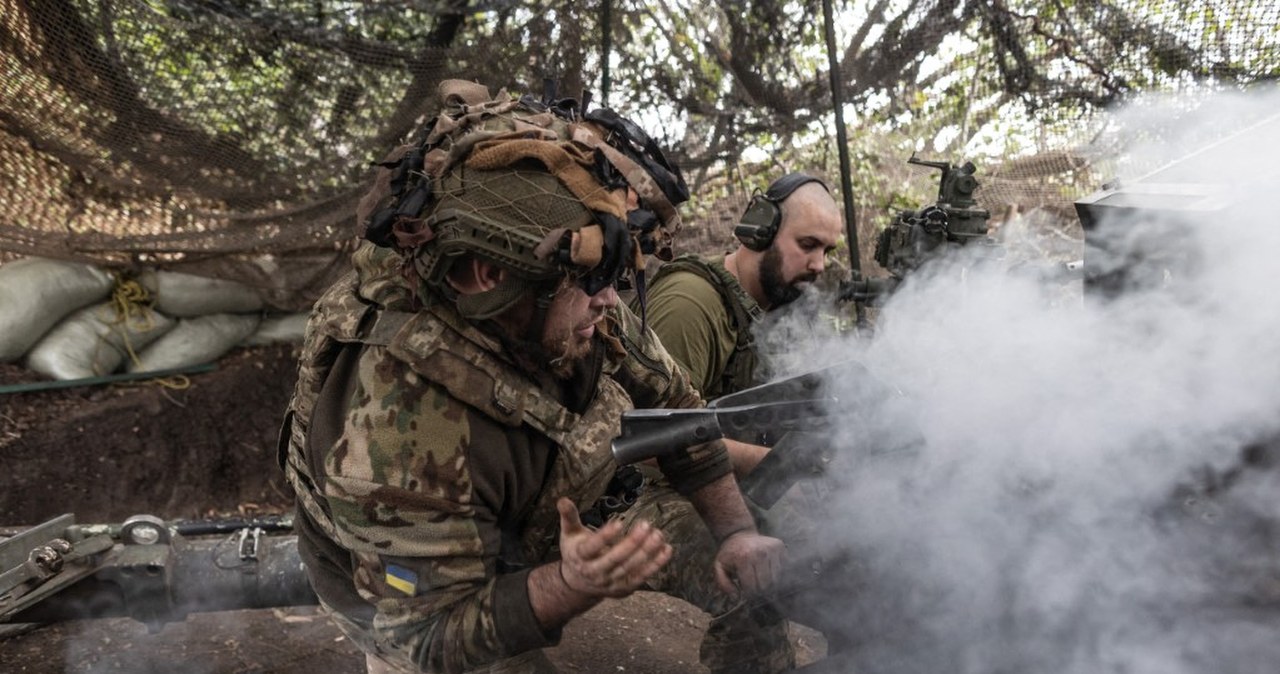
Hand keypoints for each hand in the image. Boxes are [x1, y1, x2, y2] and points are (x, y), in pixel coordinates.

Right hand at [557, 497, 671, 597]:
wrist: (578, 583)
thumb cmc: (576, 551)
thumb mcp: (569, 533)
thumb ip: (568, 516)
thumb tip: (562, 499)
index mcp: (580, 557)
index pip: (592, 548)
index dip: (605, 536)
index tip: (619, 522)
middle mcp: (594, 572)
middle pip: (614, 559)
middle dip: (632, 543)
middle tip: (646, 524)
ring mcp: (610, 583)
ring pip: (630, 568)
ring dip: (647, 552)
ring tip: (658, 534)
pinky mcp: (624, 588)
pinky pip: (642, 577)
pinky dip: (656, 564)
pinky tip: (667, 550)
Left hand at [713, 531, 785, 596]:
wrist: (739, 534)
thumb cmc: (730, 554)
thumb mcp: (719, 567)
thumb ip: (723, 584)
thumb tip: (736, 597)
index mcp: (744, 558)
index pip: (752, 587)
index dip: (748, 593)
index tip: (745, 590)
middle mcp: (760, 552)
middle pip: (766, 584)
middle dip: (759, 588)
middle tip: (753, 585)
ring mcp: (772, 548)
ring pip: (776, 578)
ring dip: (768, 581)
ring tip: (759, 576)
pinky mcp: (780, 546)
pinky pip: (783, 568)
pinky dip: (776, 571)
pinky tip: (767, 567)